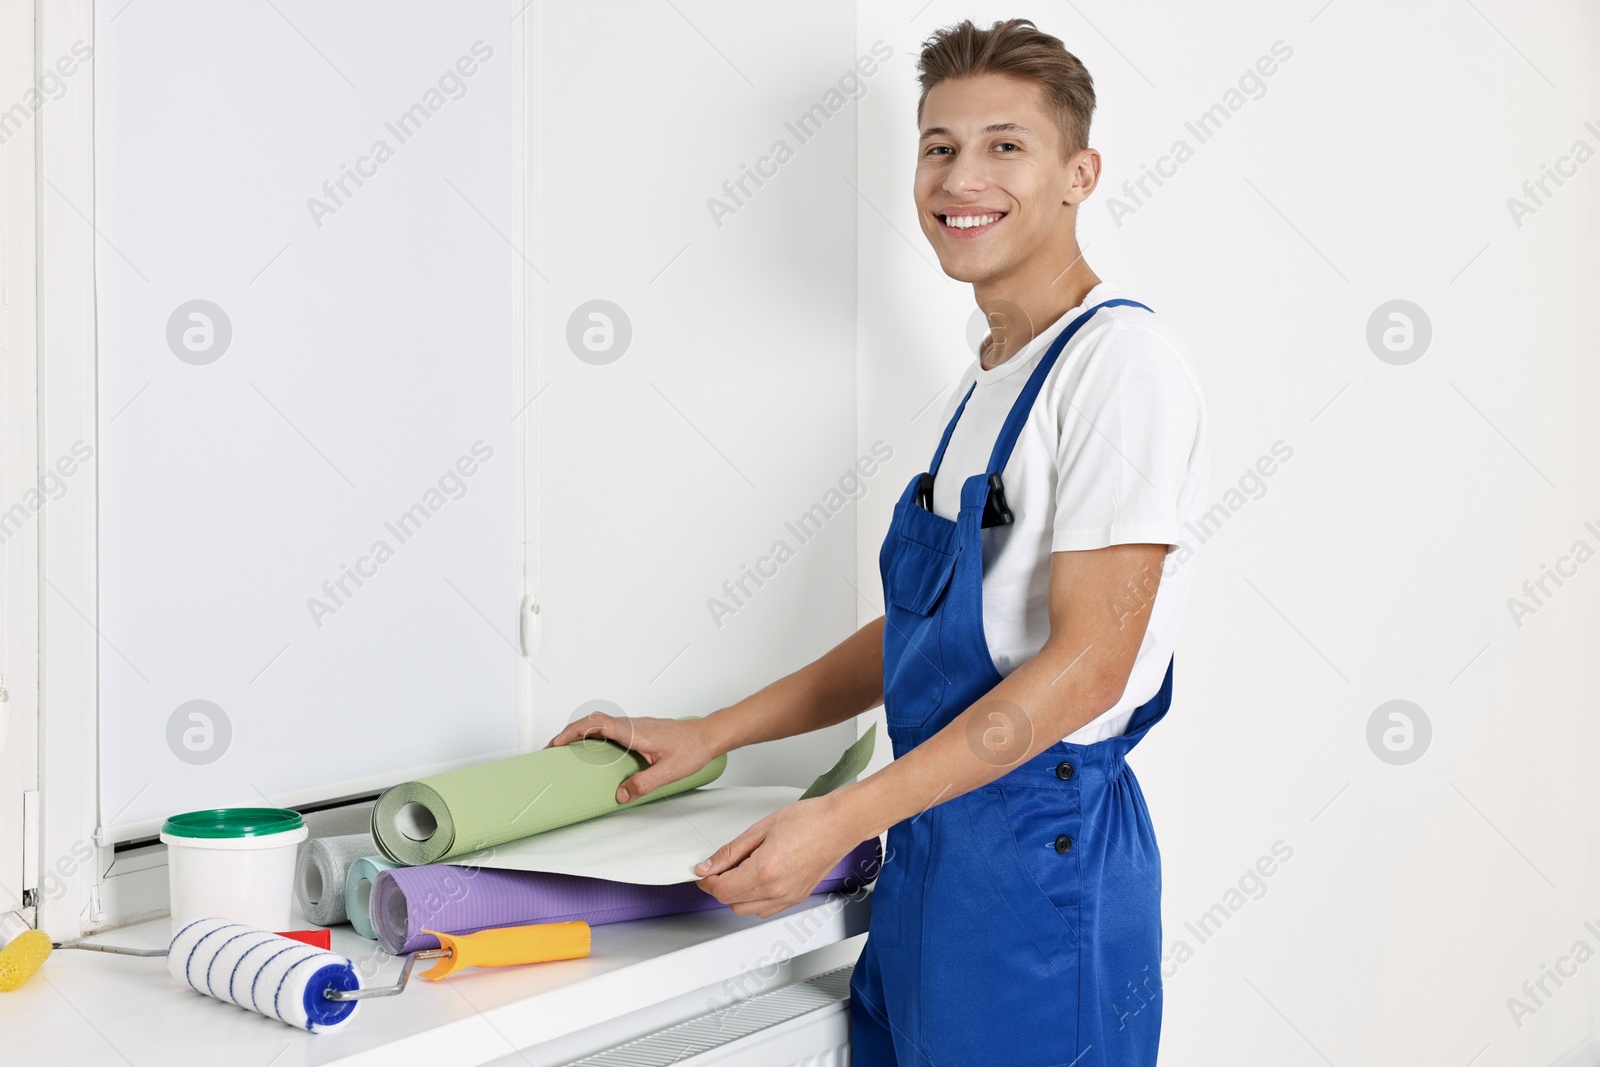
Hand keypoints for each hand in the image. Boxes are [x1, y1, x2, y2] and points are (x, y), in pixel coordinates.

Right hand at [545, 711, 720, 803]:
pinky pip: (610, 729)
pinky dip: (595, 736)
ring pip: (601, 724)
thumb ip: (643, 784)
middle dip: (569, 733)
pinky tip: (594, 752)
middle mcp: (632, 725)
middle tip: (553, 749)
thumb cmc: (691, 749)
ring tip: (567, 751)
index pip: (597, 724)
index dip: (574, 731)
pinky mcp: (639, 731)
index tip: (557, 742)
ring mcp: (635, 726)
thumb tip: (619, 795)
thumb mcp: (668, 772)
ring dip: (581, 734)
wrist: (708, 736)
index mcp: (635, 732)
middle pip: (593, 721)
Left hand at [694, 794, 864, 917]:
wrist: (840, 824)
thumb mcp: (760, 829)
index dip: (706, 880)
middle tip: (721, 866)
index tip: (703, 871)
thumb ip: (730, 851)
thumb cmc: (809, 820)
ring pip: (746, 910)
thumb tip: (708, 866)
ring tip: (742, 869)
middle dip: (720, 886)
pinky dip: (754, 900)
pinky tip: (757, 878)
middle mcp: (776, 890)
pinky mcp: (797, 898)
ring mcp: (788, 898)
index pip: (721, 889)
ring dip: (736, 895)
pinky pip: (765, 910)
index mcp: (764, 871)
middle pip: (731, 902)